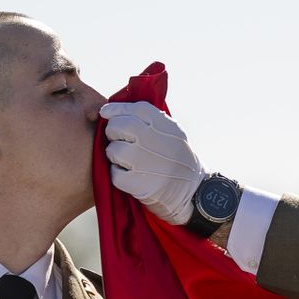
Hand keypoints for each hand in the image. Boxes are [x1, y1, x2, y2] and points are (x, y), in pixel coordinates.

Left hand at [100, 101, 203, 224]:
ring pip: (112, 150)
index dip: (115, 109)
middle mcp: (150, 139)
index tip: (106, 113)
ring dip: (116, 156)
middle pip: (115, 126)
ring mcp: (142, 161)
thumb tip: (112, 110)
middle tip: (121, 141)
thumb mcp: (173, 131)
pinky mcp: (135, 182)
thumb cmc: (178, 159)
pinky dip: (119, 175)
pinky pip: (114, 172)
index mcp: (161, 124)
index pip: (131, 108)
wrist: (192, 190)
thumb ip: (150, 119)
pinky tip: (132, 176)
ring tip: (129, 161)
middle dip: (113, 133)